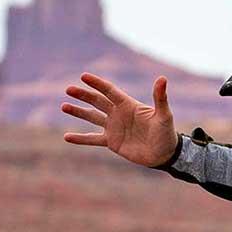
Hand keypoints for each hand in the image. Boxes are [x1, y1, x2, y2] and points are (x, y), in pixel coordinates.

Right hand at [60, 72, 177, 167]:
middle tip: (69, 90)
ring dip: (78, 112)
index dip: (98, 84)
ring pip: (92, 117)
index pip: (110, 91)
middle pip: (97, 101)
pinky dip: (80, 139)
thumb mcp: (164, 115)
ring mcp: (114, 128)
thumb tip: (162, 78)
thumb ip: (160, 98)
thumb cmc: (166, 133)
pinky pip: (93, 139)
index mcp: (128, 105)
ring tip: (64, 107)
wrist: (165, 154)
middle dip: (83, 95)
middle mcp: (118, 114)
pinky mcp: (112, 142)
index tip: (83, 77)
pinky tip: (67, 137)